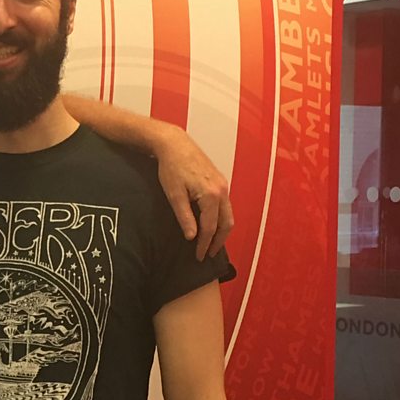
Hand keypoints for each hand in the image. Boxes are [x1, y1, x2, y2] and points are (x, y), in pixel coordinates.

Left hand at [155, 130, 233, 259]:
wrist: (175, 144)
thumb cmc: (171, 168)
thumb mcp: (174, 195)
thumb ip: (184, 217)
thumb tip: (192, 238)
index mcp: (211, 195)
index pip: (210, 227)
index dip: (204, 244)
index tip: (199, 256)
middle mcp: (222, 190)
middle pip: (226, 223)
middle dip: (218, 241)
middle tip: (209, 255)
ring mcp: (223, 184)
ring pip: (229, 214)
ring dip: (222, 231)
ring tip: (212, 243)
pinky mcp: (220, 180)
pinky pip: (226, 205)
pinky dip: (222, 219)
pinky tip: (213, 224)